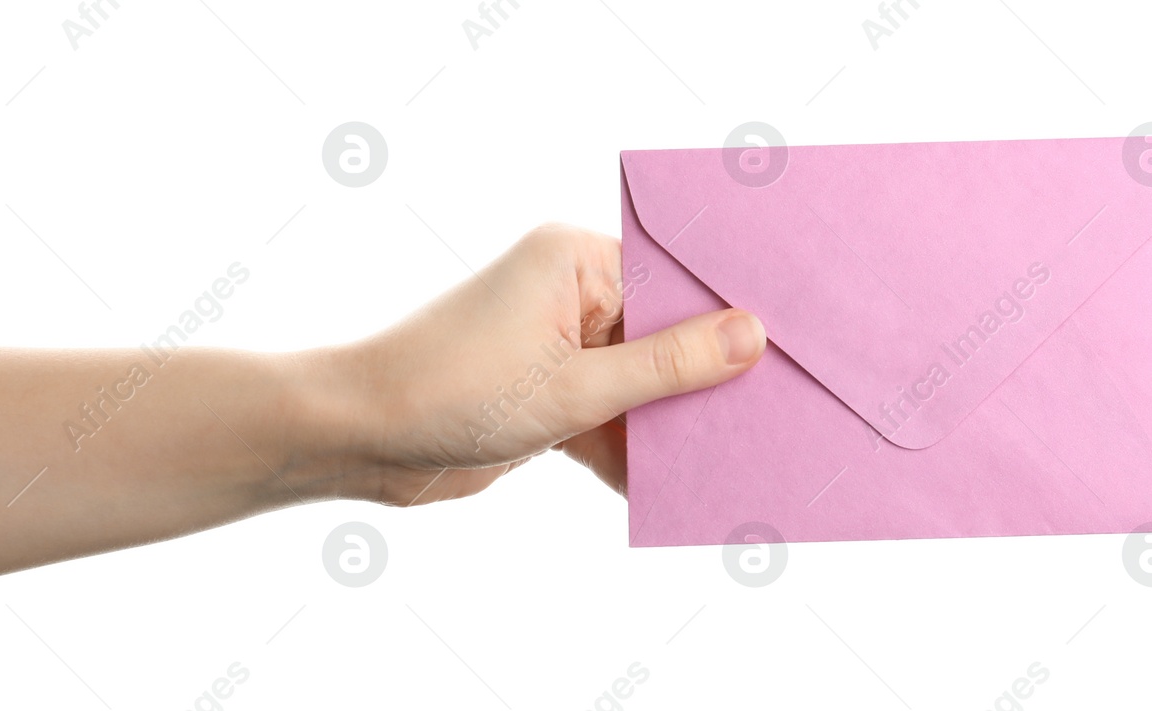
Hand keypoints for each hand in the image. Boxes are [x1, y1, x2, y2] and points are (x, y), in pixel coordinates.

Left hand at [328, 223, 766, 504]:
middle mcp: (570, 294)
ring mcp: (557, 347)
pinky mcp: (545, 396)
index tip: (794, 351)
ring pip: (642, 383)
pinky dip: (635, 450)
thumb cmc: (449, 391)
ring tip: (739, 455)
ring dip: (674, 423)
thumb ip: (668, 366)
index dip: (735, 320)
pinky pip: (612, 418)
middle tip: (780, 412)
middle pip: (667, 335)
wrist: (357, 440)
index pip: (679, 283)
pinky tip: (677, 483)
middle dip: (710, 380)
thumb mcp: (575, 387)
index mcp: (576, 261)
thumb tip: (753, 336)